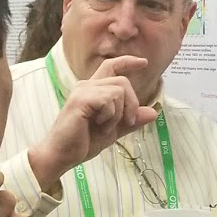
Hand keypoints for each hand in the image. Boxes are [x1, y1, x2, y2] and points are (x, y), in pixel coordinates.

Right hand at [27, 55, 159, 191]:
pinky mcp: (80, 100)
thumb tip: (154, 112)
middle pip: (122, 81)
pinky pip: (109, 100)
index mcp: (94, 89)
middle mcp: (87, 85)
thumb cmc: (83, 142)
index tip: (143, 62)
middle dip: (132, 104)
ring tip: (105, 127)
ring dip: (118, 114)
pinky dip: (110, 117)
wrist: (62, 155)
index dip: (128, 62)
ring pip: (118, 91)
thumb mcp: (114, 131)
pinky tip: (98, 125)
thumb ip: (132, 121)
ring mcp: (83, 91)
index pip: (111, 66)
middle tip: (127, 123)